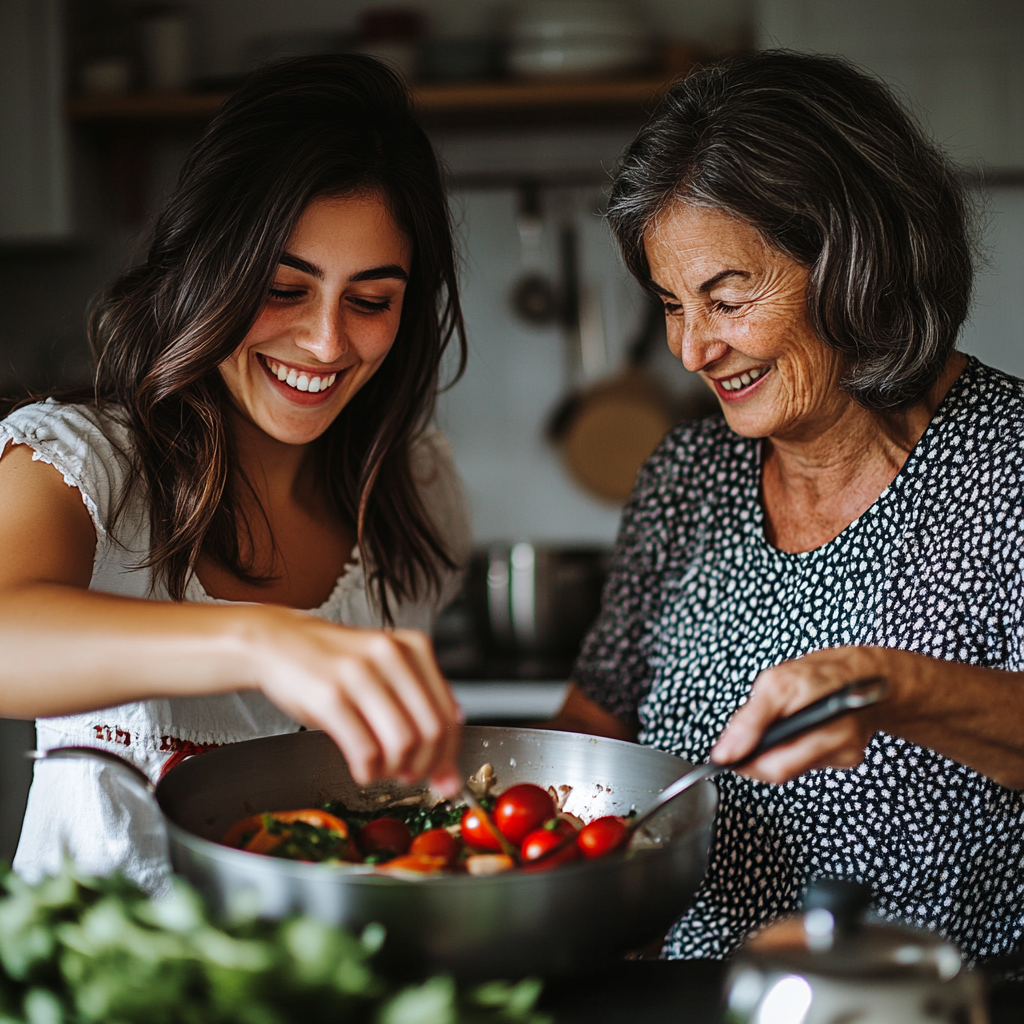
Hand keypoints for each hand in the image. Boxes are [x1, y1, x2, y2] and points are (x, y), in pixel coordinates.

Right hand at [249, 608, 462, 795]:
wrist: (277, 642)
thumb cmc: (333, 662)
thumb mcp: (384, 669)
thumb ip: (419, 704)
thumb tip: (448, 761)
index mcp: (413, 648)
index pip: (448, 713)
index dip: (449, 754)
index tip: (443, 777)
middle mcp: (391, 656)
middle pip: (431, 731)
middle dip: (425, 766)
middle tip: (409, 777)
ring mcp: (359, 674)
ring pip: (402, 742)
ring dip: (395, 770)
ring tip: (381, 771)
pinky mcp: (329, 696)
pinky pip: (365, 749)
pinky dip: (369, 771)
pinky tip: (362, 769)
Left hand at [709, 647, 900, 783]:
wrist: (863, 676)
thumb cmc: (818, 675)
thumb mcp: (775, 684)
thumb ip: (750, 720)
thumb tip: (725, 751)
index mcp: (817, 717)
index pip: (775, 764)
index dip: (746, 763)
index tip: (725, 757)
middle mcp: (837, 741)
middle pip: (782, 771)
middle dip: (756, 758)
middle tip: (743, 743)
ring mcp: (846, 753)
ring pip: (793, 768)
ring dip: (774, 753)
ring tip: (773, 728)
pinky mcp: (849, 758)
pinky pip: (808, 763)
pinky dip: (793, 750)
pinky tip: (795, 732)